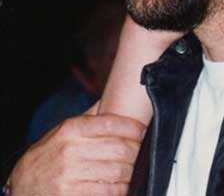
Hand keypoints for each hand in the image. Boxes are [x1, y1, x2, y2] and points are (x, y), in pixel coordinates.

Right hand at [9, 107, 144, 195]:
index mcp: (71, 129)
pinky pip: (108, 191)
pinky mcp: (72, 195)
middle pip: (120, 148)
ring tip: (131, 169)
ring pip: (117, 171)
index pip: (113, 123)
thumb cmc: (49, 155)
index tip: (141, 131)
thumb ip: (90, 117)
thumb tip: (115, 97)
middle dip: (135, 150)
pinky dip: (120, 189)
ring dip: (129, 171)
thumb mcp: (63, 130)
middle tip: (139, 151)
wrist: (23, 185)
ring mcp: (70, 175)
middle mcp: (71, 150)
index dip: (133, 128)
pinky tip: (121, 185)